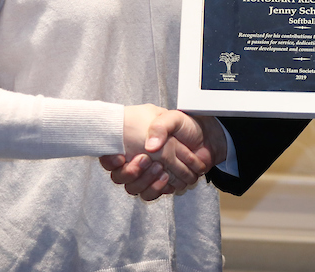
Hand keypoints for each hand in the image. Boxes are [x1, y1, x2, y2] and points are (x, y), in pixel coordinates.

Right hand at [101, 109, 227, 200]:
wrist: (206, 139)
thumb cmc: (185, 126)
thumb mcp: (173, 118)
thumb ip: (160, 126)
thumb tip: (150, 147)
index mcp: (131, 142)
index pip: (109, 156)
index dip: (109, 161)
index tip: (119, 157)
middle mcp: (134, 160)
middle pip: (118, 177)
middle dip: (130, 172)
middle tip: (146, 160)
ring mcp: (145, 175)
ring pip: (133, 188)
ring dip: (145, 181)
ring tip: (161, 169)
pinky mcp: (157, 185)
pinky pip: (149, 195)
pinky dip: (157, 188)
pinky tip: (167, 178)